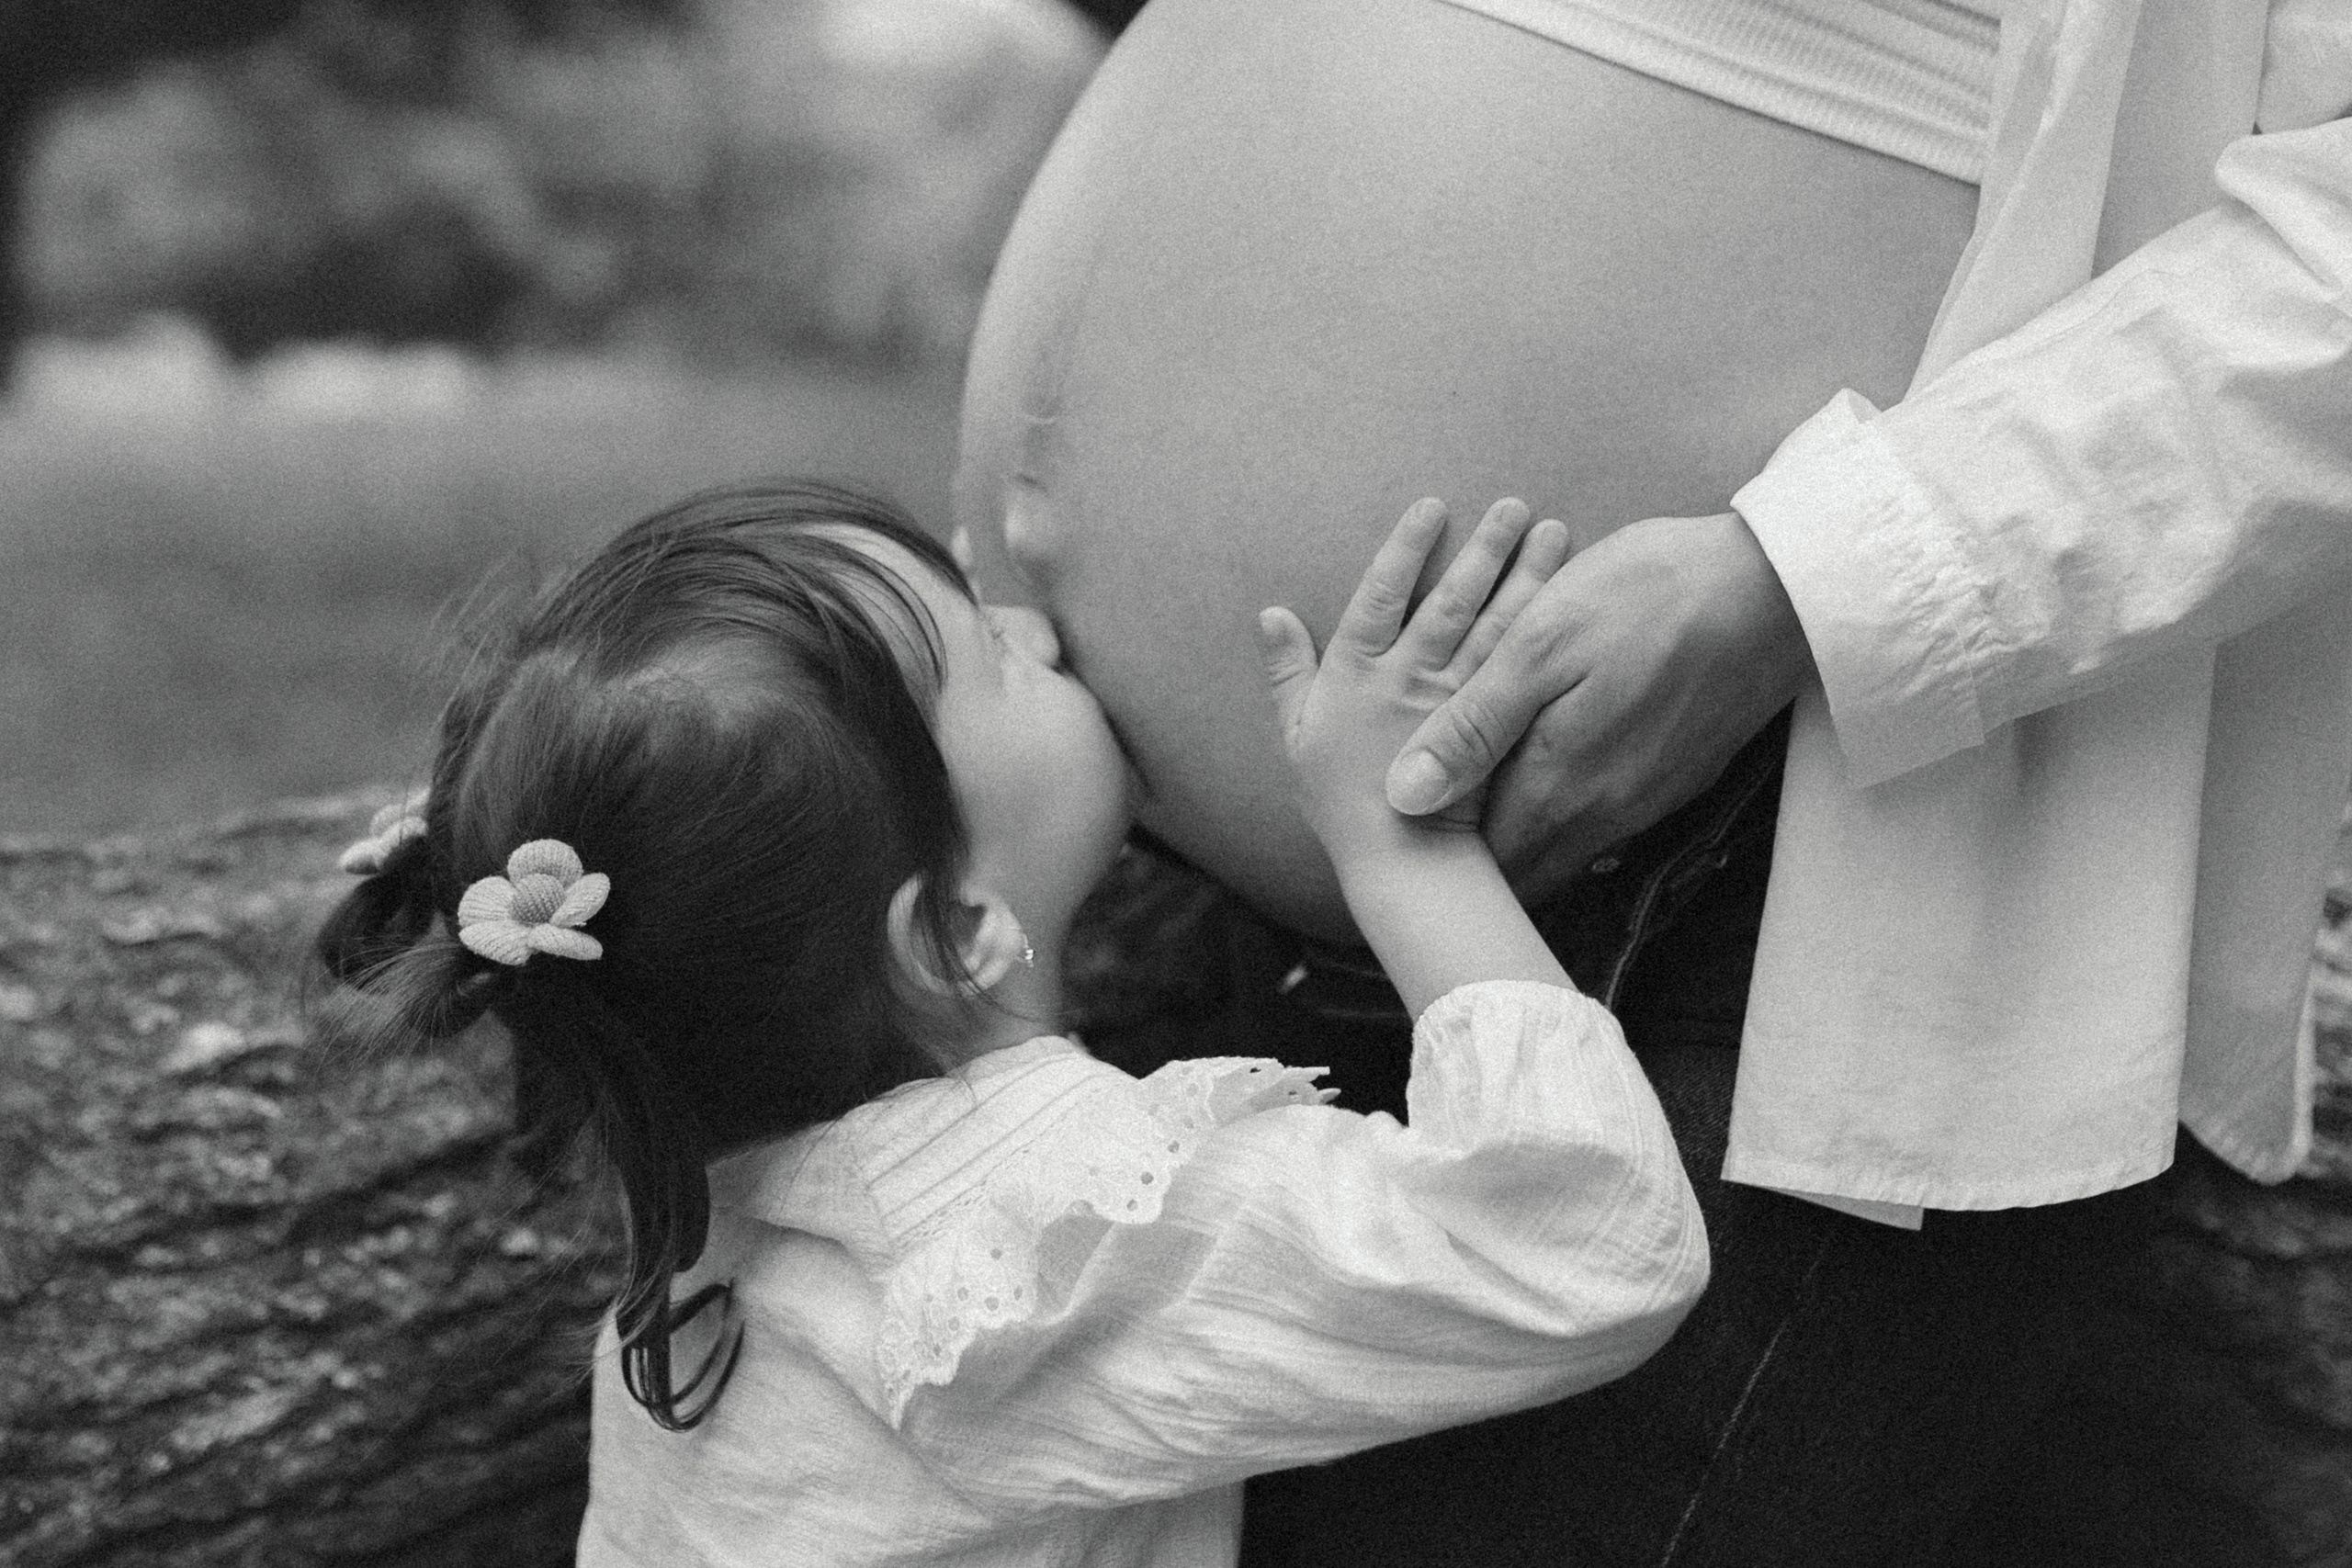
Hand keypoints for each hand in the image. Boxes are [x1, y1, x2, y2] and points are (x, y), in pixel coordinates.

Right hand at [1259, 497, 1570, 870]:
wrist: (1398, 856)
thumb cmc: (1338, 800)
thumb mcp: (1296, 734)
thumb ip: (1285, 672)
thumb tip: (1270, 613)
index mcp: (1355, 673)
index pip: (1380, 595)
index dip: (1405, 548)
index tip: (1431, 507)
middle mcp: (1406, 678)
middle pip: (1449, 600)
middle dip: (1481, 549)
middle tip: (1511, 504)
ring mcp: (1452, 701)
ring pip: (1491, 626)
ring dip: (1523, 577)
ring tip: (1550, 532)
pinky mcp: (1488, 726)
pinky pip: (1516, 667)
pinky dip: (1538, 629)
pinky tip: (1563, 599)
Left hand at [1384, 511, 1812, 904]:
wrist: (1780, 586)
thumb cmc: (1649, 597)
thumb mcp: (1540, 646)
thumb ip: (1473, 726)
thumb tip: (1404, 798)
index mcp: (1558, 785)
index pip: (1481, 856)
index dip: (1437, 853)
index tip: (1403, 840)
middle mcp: (1606, 813)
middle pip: (1525, 864)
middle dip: (1479, 853)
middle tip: (1433, 830)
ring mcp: (1650, 800)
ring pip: (1569, 845)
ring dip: (1527, 830)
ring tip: (1484, 799)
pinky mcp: (1683, 779)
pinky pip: (1610, 819)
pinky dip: (1573, 806)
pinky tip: (1558, 768)